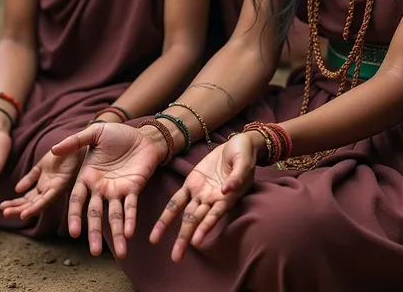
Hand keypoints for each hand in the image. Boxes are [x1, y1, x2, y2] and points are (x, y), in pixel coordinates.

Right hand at [0, 148, 83, 219]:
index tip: (2, 207)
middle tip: (3, 212)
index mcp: (45, 183)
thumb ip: (32, 176)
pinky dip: (37, 206)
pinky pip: (49, 197)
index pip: (29, 197)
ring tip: (9, 214)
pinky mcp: (63, 183)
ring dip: (24, 209)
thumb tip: (17, 189)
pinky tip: (26, 212)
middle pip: (32, 202)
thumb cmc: (66, 152)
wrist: (82, 141)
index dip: (16, 203)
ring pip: (38, 203)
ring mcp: (56, 186)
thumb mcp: (43, 164)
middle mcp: (50, 188)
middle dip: (17, 208)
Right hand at [51, 123, 162, 256]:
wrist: (141, 133)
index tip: (73, 232)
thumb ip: (75, 141)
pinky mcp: (134, 188)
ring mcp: (118, 190)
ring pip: (114, 215)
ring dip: (116, 233)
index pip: (77, 200)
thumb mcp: (95, 133)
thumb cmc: (117, 134)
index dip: (75, 215)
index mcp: (87, 177)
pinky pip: (131, 206)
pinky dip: (130, 219)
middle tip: (94, 252)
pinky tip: (129, 233)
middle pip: (95, 214)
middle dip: (94, 233)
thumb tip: (53, 149)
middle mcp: (101, 188)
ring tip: (120, 252)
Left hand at [150, 133, 258, 261]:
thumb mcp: (244, 162)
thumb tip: (227, 189)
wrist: (238, 144)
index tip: (197, 241)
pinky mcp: (192, 182)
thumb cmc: (244, 154)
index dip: (206, 226)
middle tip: (176, 258)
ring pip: (185, 214)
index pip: (214, 215)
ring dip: (173, 230)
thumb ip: (237, 176)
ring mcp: (201, 192)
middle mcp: (212, 199)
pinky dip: (171, 212)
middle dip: (185, 238)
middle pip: (196, 220)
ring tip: (158, 242)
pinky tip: (161, 226)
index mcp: (227, 197)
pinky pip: (178, 199)